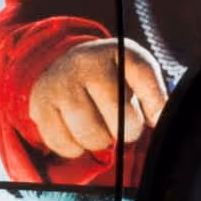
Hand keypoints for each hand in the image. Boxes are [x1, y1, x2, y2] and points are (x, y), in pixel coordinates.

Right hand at [24, 38, 165, 161]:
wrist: (63, 67)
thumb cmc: (109, 76)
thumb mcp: (136, 73)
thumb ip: (154, 95)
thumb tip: (160, 121)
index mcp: (117, 52)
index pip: (145, 77)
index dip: (155, 104)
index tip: (154, 118)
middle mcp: (86, 64)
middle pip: (121, 119)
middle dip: (126, 131)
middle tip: (120, 124)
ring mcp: (60, 84)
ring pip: (91, 136)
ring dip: (99, 141)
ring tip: (98, 127)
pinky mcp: (39, 105)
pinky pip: (64, 145)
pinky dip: (75, 148)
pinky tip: (77, 131)